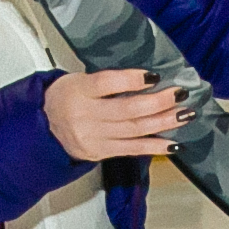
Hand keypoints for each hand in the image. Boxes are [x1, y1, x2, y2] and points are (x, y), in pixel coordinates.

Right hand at [45, 68, 182, 162]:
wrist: (45, 127)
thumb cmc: (67, 98)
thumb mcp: (80, 79)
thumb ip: (109, 80)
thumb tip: (149, 79)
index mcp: (79, 90)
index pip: (106, 83)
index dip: (132, 80)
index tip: (154, 76)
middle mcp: (86, 115)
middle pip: (127, 109)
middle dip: (158, 102)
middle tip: (179, 94)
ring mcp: (93, 137)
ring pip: (134, 130)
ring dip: (163, 122)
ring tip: (184, 114)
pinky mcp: (100, 152)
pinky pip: (132, 150)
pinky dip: (155, 146)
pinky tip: (172, 143)